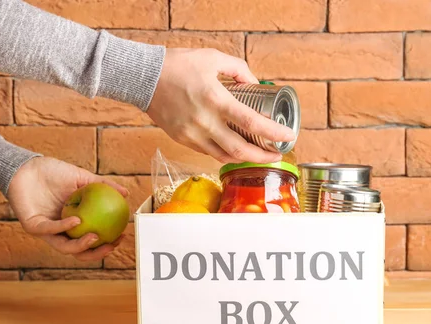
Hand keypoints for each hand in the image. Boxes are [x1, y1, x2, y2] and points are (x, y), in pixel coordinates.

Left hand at [7, 157, 129, 261]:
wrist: (26, 166)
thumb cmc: (53, 172)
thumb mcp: (83, 178)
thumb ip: (103, 185)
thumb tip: (126, 193)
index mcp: (72, 223)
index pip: (91, 240)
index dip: (106, 243)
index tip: (121, 236)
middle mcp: (60, 231)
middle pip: (79, 251)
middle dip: (96, 254)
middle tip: (110, 245)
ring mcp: (46, 230)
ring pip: (64, 247)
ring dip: (81, 246)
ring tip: (95, 237)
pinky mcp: (32, 226)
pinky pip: (50, 230)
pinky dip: (64, 227)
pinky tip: (77, 220)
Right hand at [146, 48, 294, 163]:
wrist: (142, 78)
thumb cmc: (177, 65)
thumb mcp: (212, 58)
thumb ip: (238, 69)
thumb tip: (255, 84)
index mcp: (215, 99)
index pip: (251, 122)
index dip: (273, 133)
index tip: (288, 136)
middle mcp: (205, 121)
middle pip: (240, 150)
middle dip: (263, 156)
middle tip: (277, 154)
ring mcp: (192, 134)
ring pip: (224, 157)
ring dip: (245, 158)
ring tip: (259, 154)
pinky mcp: (183, 140)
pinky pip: (209, 152)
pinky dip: (225, 153)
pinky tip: (235, 148)